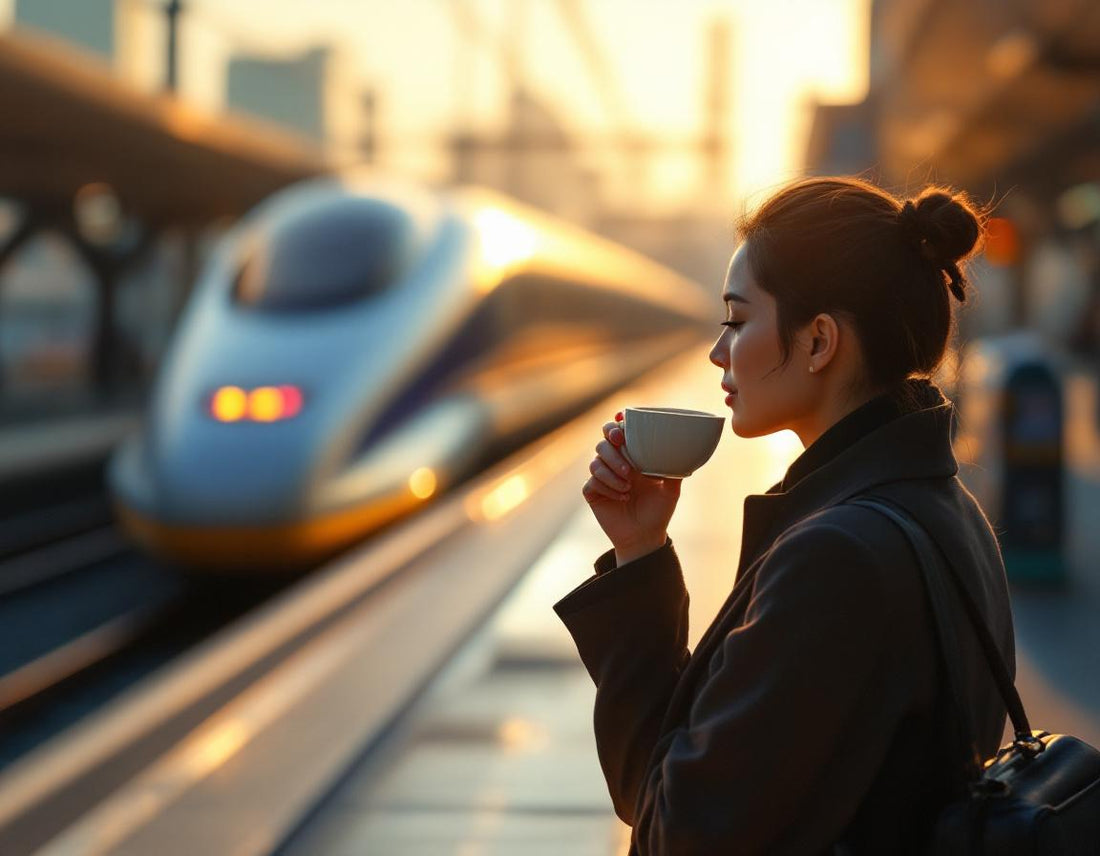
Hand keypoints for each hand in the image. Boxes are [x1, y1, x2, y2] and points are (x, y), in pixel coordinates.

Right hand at [582, 412, 681, 564]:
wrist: (645, 536)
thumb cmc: (658, 511)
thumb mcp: (671, 490)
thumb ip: (674, 470)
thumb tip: (684, 452)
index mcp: (631, 457)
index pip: (617, 434)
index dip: (614, 427)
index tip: (622, 432)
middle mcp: (614, 465)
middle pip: (602, 444)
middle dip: (610, 446)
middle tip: (620, 449)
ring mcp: (602, 478)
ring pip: (595, 463)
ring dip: (612, 472)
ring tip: (629, 486)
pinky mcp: (593, 493)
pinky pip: (592, 483)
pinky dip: (608, 488)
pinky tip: (622, 497)